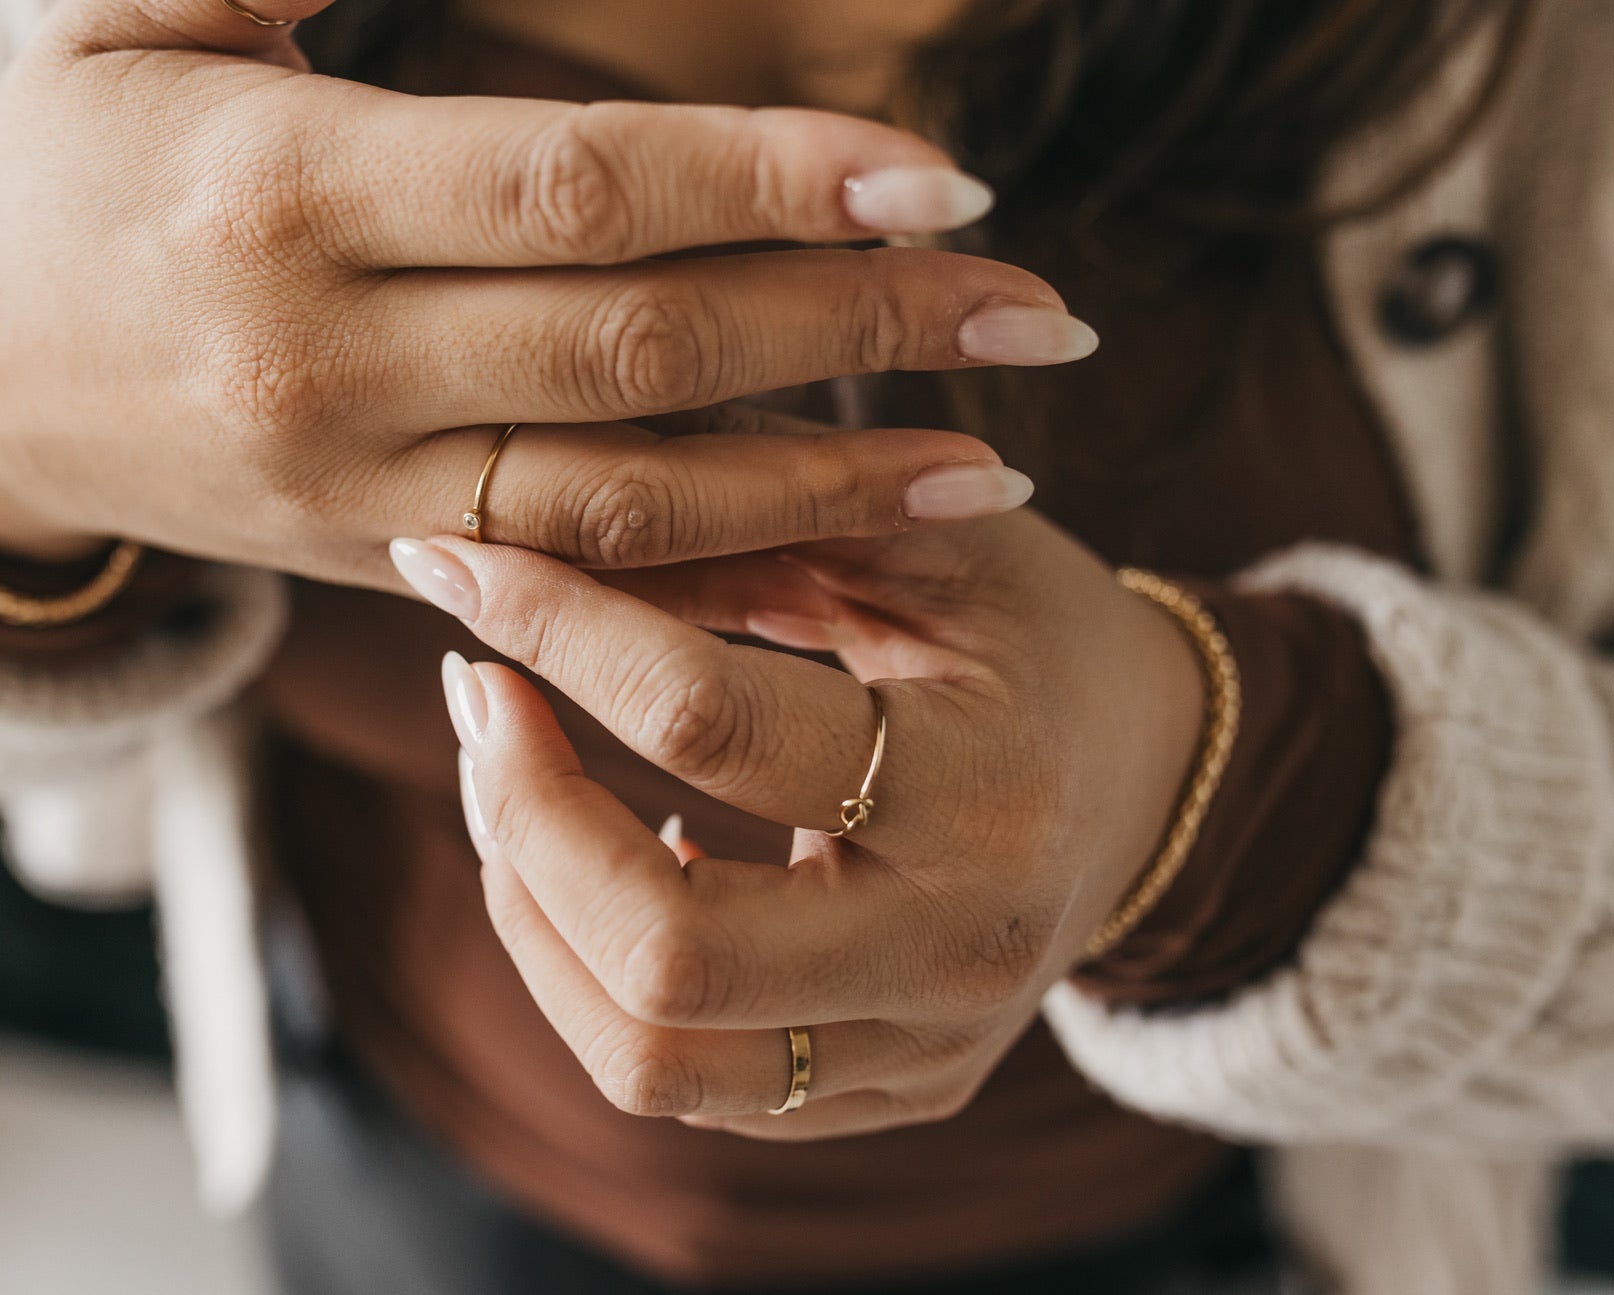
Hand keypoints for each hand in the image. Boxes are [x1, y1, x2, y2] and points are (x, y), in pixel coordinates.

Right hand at [0, 0, 1093, 581]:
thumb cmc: (63, 165)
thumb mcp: (128, 8)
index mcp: (286, 193)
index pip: (576, 189)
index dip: (770, 180)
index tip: (941, 175)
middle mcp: (330, 359)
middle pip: (643, 349)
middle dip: (860, 330)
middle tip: (1044, 314)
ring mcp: (357, 485)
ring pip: (632, 499)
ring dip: (832, 483)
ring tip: (1001, 459)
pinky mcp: (378, 560)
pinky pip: (574, 577)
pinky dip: (722, 574)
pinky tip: (857, 558)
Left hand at [387, 509, 1204, 1136]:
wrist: (1152, 780)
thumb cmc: (1032, 633)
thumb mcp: (930, 541)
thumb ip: (756, 515)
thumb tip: (535, 519)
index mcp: (988, 792)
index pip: (715, 726)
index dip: (560, 632)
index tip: (461, 562)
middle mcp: (959, 957)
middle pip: (666, 953)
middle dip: (522, 813)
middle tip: (476, 693)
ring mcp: (921, 1052)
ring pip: (650, 1060)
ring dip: (531, 911)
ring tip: (509, 780)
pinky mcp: (883, 1097)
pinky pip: (683, 1086)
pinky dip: (595, 973)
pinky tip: (604, 861)